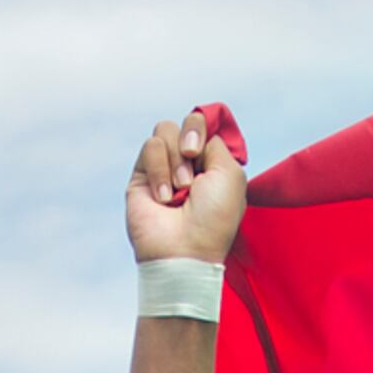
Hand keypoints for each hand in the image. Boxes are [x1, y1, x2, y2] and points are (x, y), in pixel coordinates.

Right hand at [127, 109, 246, 265]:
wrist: (185, 250)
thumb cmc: (213, 219)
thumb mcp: (231, 174)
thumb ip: (216, 142)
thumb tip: (195, 133)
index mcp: (213, 163)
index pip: (205, 125)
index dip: (202, 129)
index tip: (201, 149)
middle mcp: (190, 164)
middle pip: (186, 123)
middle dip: (191, 138)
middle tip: (193, 158)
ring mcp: (164, 168)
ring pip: (165, 131)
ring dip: (176, 160)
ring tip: (181, 189)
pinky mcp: (142, 176)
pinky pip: (149, 147)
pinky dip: (159, 170)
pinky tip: (164, 197)